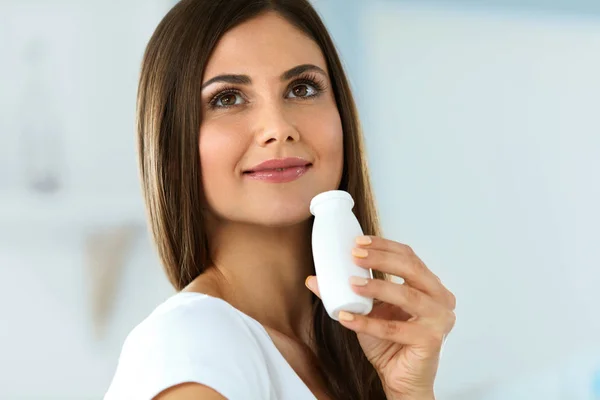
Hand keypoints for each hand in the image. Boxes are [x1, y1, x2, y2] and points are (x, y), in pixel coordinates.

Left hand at [305, 236, 455, 399]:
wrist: (401, 379)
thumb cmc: (389, 343)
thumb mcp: (367, 310)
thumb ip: (346, 292)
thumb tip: (313, 279)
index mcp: (430, 285)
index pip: (409, 256)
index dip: (384, 246)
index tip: (358, 242)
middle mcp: (441, 298)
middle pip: (412, 269)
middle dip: (381, 259)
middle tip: (355, 256)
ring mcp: (439, 319)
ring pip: (406, 295)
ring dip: (376, 287)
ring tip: (351, 283)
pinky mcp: (430, 340)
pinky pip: (393, 328)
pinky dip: (368, 322)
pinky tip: (346, 317)